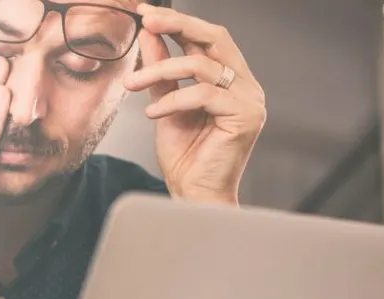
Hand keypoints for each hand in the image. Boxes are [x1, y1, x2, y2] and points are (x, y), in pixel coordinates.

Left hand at [124, 4, 266, 204]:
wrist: (193, 195)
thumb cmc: (185, 158)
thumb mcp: (165, 103)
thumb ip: (161, 69)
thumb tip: (149, 33)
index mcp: (231, 79)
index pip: (208, 37)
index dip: (178, 21)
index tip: (146, 13)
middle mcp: (246, 85)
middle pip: (215, 37)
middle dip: (177, 24)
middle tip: (146, 21)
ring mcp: (250, 100)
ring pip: (202, 65)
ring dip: (160, 69)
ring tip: (133, 84)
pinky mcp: (246, 116)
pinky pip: (203, 94)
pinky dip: (172, 100)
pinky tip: (154, 114)